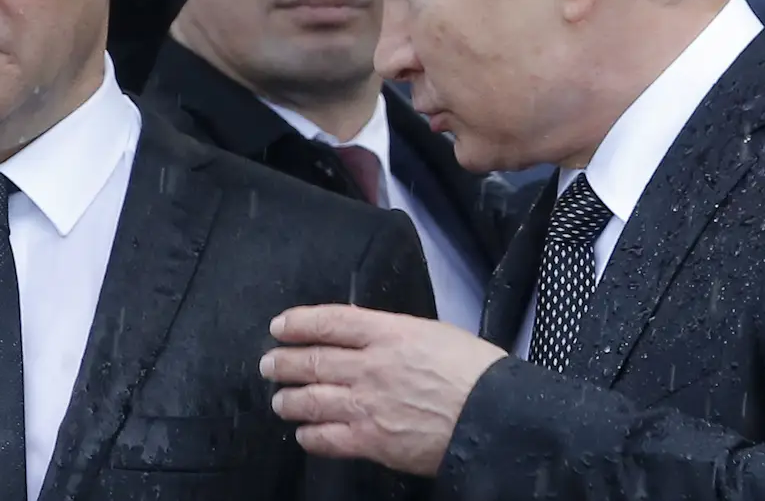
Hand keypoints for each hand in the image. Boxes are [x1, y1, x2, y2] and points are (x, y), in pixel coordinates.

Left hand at [259, 305, 507, 475]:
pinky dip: (310, 435)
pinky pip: (327, 439)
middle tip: (269, 364)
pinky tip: (305, 434)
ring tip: (280, 400)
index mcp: (389, 332)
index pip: (329, 322)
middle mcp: (371, 366)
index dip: (298, 323)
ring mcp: (368, 405)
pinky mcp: (373, 442)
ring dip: (289, 400)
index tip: (280, 327)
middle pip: (312, 361)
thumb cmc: (474, 372)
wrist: (496, 416)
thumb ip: (393, 334)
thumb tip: (363, 335)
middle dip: (283, 363)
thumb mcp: (433, 333)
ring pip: (310, 400)